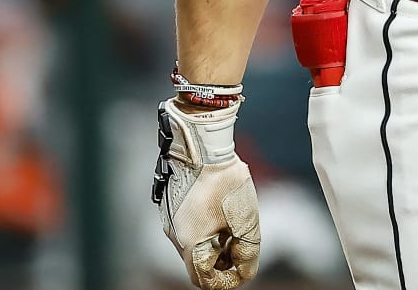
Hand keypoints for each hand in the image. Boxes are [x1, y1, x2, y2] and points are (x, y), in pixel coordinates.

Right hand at [154, 99, 260, 288]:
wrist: (201, 142)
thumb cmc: (224, 181)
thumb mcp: (245, 220)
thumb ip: (247, 251)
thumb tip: (245, 271)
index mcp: (190, 244)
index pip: (204, 280)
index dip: (227, 280)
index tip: (243, 269)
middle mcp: (174, 235)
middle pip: (199, 262)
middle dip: (222, 260)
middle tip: (242, 246)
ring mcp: (170, 218)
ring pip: (194, 243)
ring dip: (215, 243)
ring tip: (234, 226)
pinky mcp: (171, 204)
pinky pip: (189, 226)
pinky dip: (206, 228)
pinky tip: (221, 210)